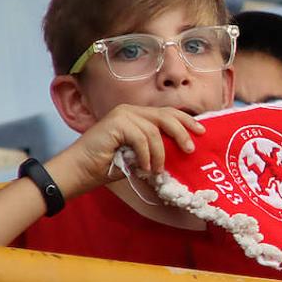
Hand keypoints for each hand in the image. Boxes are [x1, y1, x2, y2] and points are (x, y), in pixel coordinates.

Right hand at [55, 104, 203, 196]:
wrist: (79, 170)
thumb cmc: (108, 165)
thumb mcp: (140, 156)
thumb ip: (156, 149)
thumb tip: (181, 152)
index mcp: (138, 116)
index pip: (167, 113)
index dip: (186, 121)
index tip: (202, 132)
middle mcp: (131, 111)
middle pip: (166, 116)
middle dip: (182, 132)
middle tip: (190, 150)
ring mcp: (123, 114)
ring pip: (154, 131)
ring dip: (159, 154)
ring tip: (157, 170)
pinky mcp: (116, 122)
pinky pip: (141, 138)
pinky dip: (146, 155)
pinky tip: (145, 168)